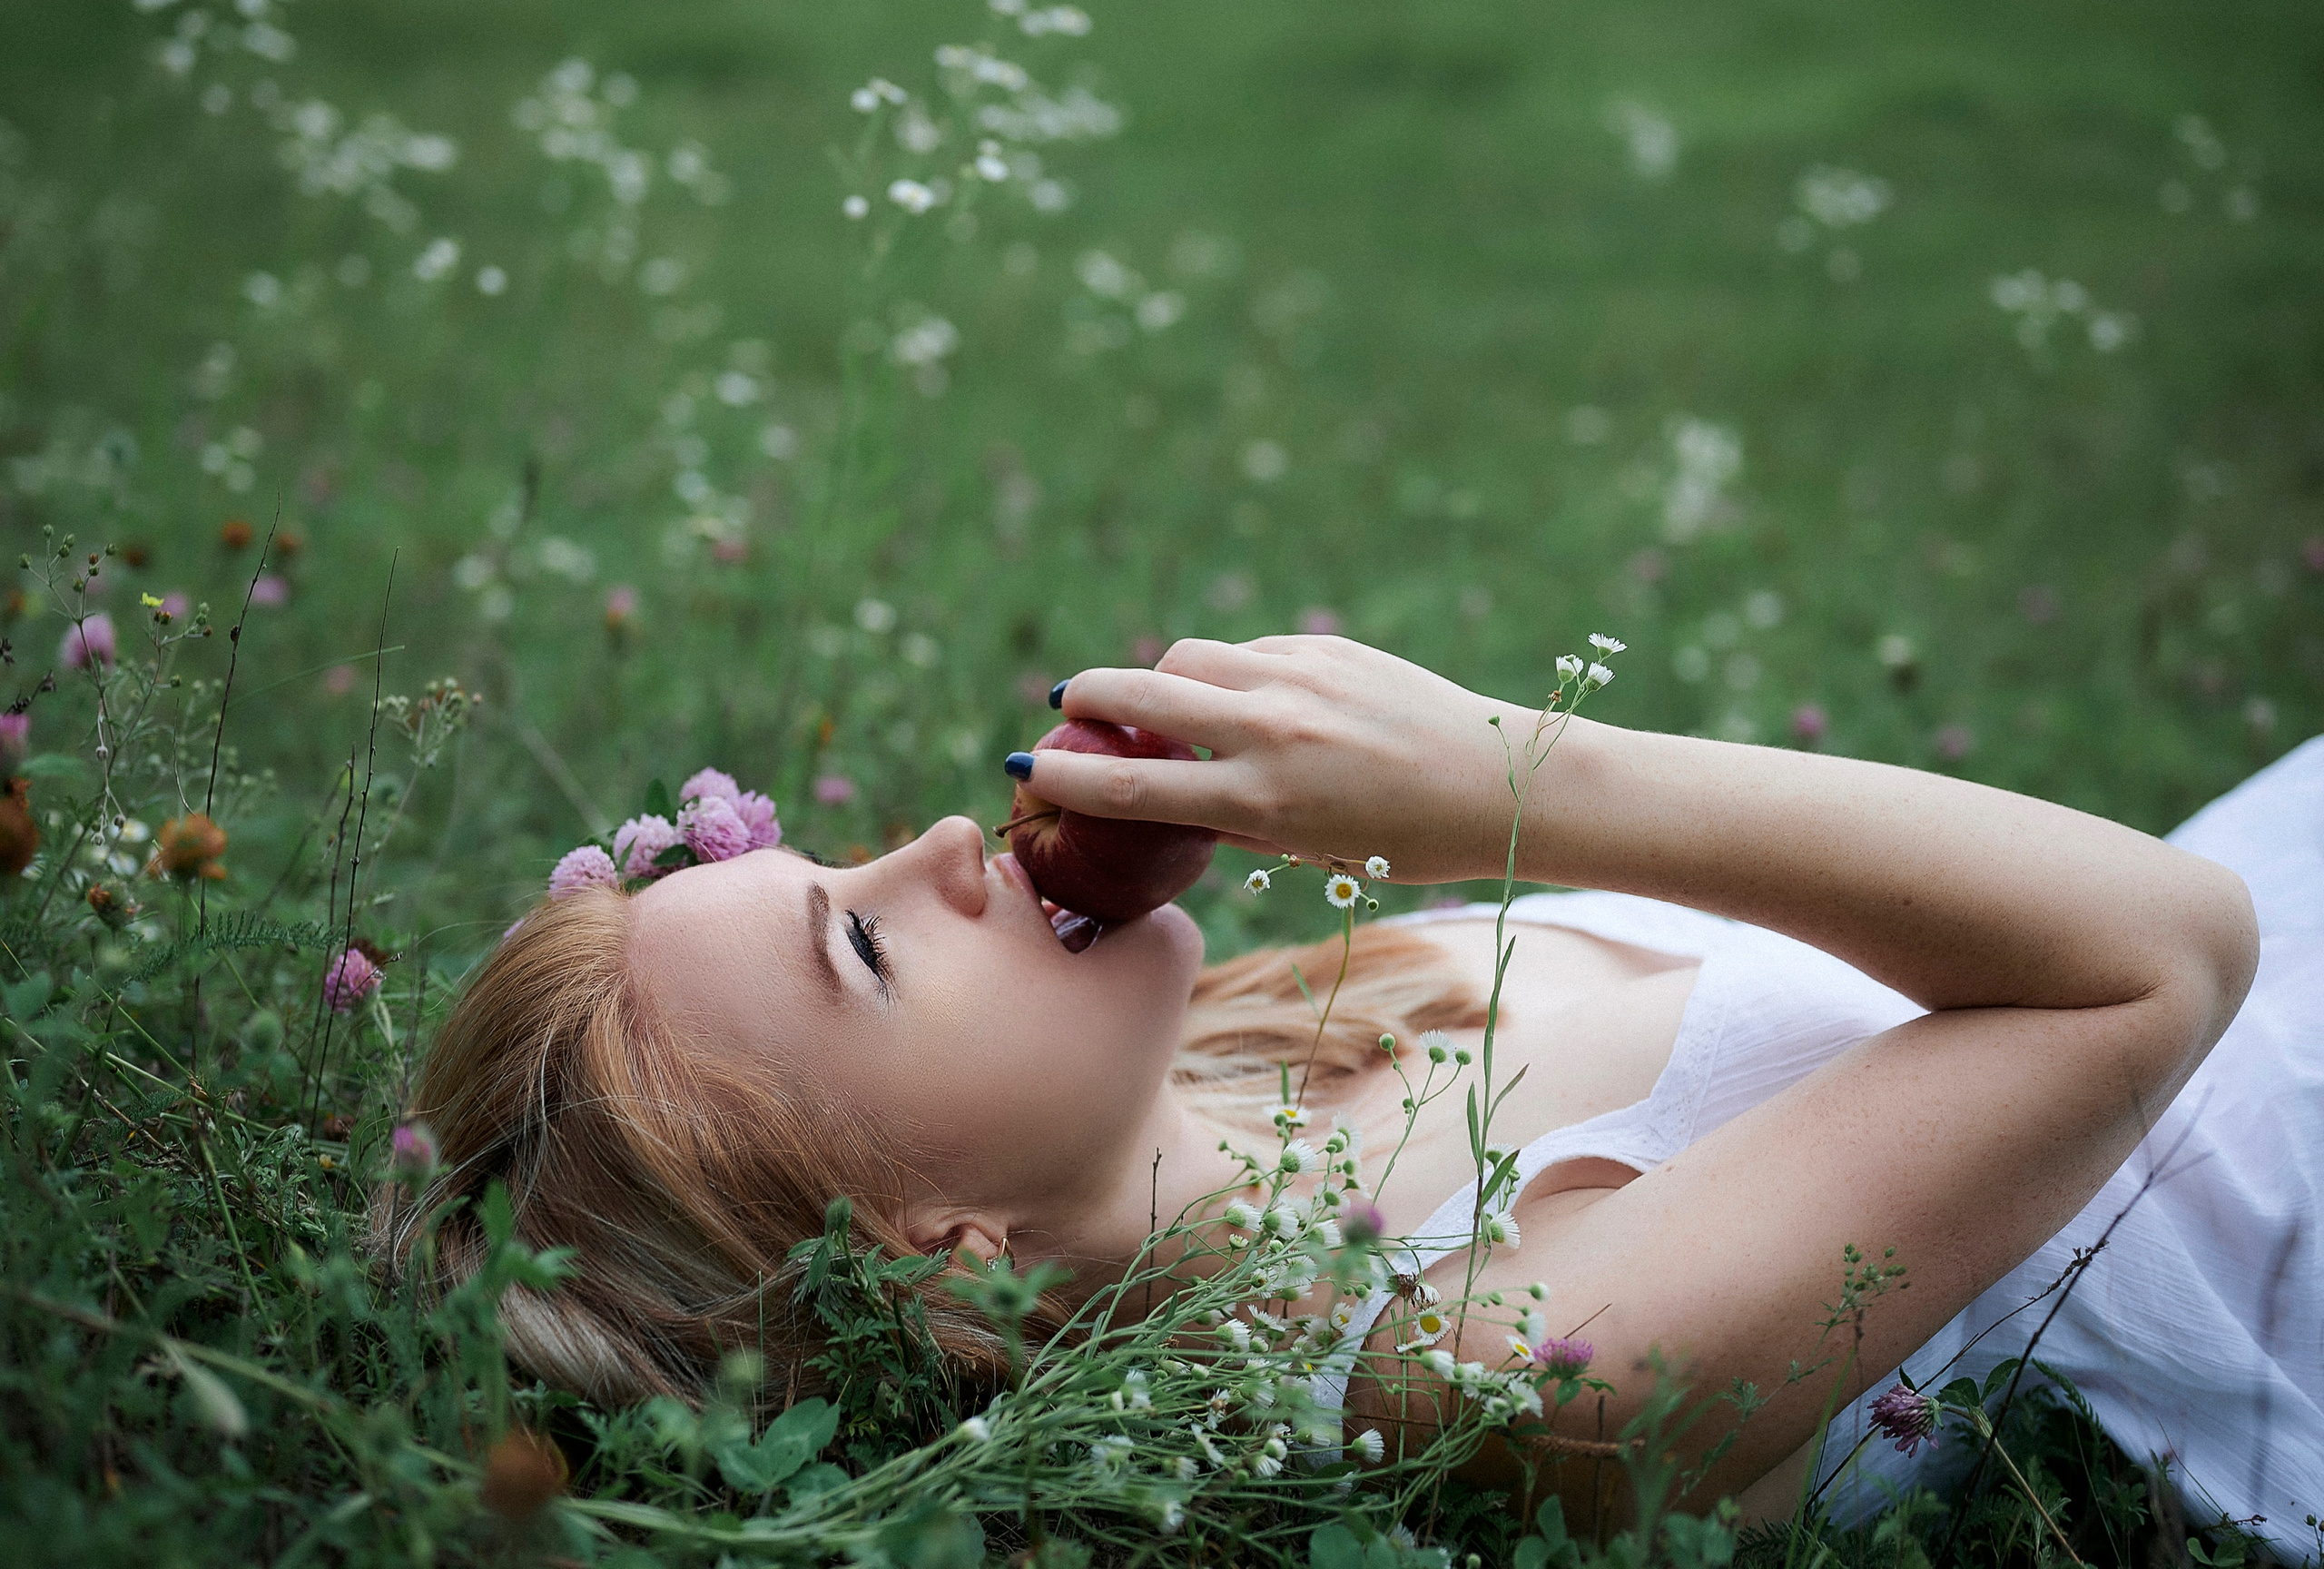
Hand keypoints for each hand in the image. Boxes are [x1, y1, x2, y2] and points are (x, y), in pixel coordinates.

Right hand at [1014, 635, 1551, 885]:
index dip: (1069, 777)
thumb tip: (1169, 795)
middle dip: (1088, 694)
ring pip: (1190, 657)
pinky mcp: (1326, 646)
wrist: (1505, 782)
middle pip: (1140, 691)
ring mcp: (1298, 679)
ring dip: (1162, 677)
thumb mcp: (1313, 853)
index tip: (1026, 765)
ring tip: (1162, 702)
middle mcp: (1271, 732)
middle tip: (1066, 703)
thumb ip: (1235, 822)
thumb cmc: (1408, 840)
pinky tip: (1255, 700)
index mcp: (1263, 801)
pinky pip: (1250, 652)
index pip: (1133, 783)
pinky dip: (1232, 672)